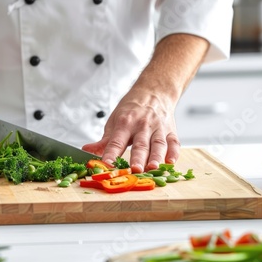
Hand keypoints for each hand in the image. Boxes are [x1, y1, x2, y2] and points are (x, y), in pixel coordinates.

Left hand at [82, 34, 208, 172]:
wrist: (154, 92)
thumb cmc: (132, 109)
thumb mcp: (114, 121)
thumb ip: (104, 141)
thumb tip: (87, 150)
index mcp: (125, 123)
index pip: (117, 141)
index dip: (111, 153)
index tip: (106, 164)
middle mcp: (142, 125)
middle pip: (140, 144)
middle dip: (137, 157)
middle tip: (134, 169)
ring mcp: (158, 128)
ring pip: (158, 144)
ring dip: (156, 157)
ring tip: (152, 168)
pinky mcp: (171, 131)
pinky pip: (174, 143)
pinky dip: (174, 153)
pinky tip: (170, 163)